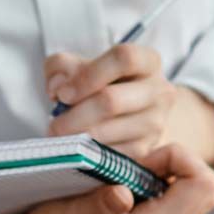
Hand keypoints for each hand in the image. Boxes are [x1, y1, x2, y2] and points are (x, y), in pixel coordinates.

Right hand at [0, 142, 213, 213]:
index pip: (203, 185)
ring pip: (193, 188)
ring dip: (169, 168)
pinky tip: (126, 176)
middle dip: (182, 161)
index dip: (179, 159)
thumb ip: (100, 205)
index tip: (143, 159)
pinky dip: (159, 175)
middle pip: (207, 187)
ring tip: (131, 168)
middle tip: (142, 160)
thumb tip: (124, 194)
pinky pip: (174, 191)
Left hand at [45, 42, 213, 170]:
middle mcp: (159, 91)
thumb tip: (58, 87)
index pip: (123, 59)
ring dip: (77, 137)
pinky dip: (88, 153)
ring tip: (60, 136)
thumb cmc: (101, 83)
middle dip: (75, 115)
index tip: (62, 94)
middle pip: (112, 100)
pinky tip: (76, 147)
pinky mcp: (146, 149)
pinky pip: (110, 154)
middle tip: (54, 125)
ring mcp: (155, 123)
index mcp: (147, 61)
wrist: (129, 113)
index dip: (88, 76)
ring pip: (109, 131)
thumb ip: (62, 66)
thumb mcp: (80, 64)